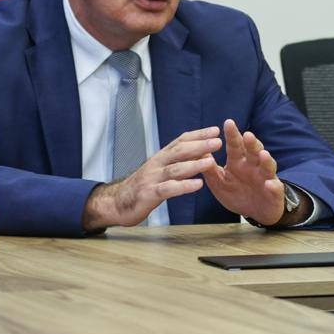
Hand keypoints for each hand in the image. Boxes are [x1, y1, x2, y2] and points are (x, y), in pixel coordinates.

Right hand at [82, 127, 220, 231]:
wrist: (116, 202)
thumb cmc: (142, 186)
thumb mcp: (159, 170)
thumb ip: (175, 162)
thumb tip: (198, 152)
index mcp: (160, 157)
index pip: (180, 141)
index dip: (198, 135)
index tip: (215, 130)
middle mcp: (156, 164)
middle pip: (179, 151)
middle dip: (199, 145)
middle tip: (217, 141)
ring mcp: (152, 178)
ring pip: (175, 169)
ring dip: (194, 164)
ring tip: (211, 161)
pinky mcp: (149, 194)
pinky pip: (168, 189)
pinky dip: (183, 186)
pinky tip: (197, 185)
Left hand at [201, 119, 306, 227]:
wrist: (255, 212)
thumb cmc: (237, 194)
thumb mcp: (219, 184)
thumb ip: (210, 171)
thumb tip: (199, 154)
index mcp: (239, 162)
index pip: (236, 146)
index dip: (233, 135)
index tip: (228, 122)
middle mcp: (253, 166)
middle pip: (254, 152)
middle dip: (251, 143)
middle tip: (247, 135)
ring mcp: (266, 178)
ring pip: (268, 166)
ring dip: (266, 160)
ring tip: (263, 154)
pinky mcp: (274, 193)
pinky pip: (275, 188)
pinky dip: (274, 186)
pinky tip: (270, 184)